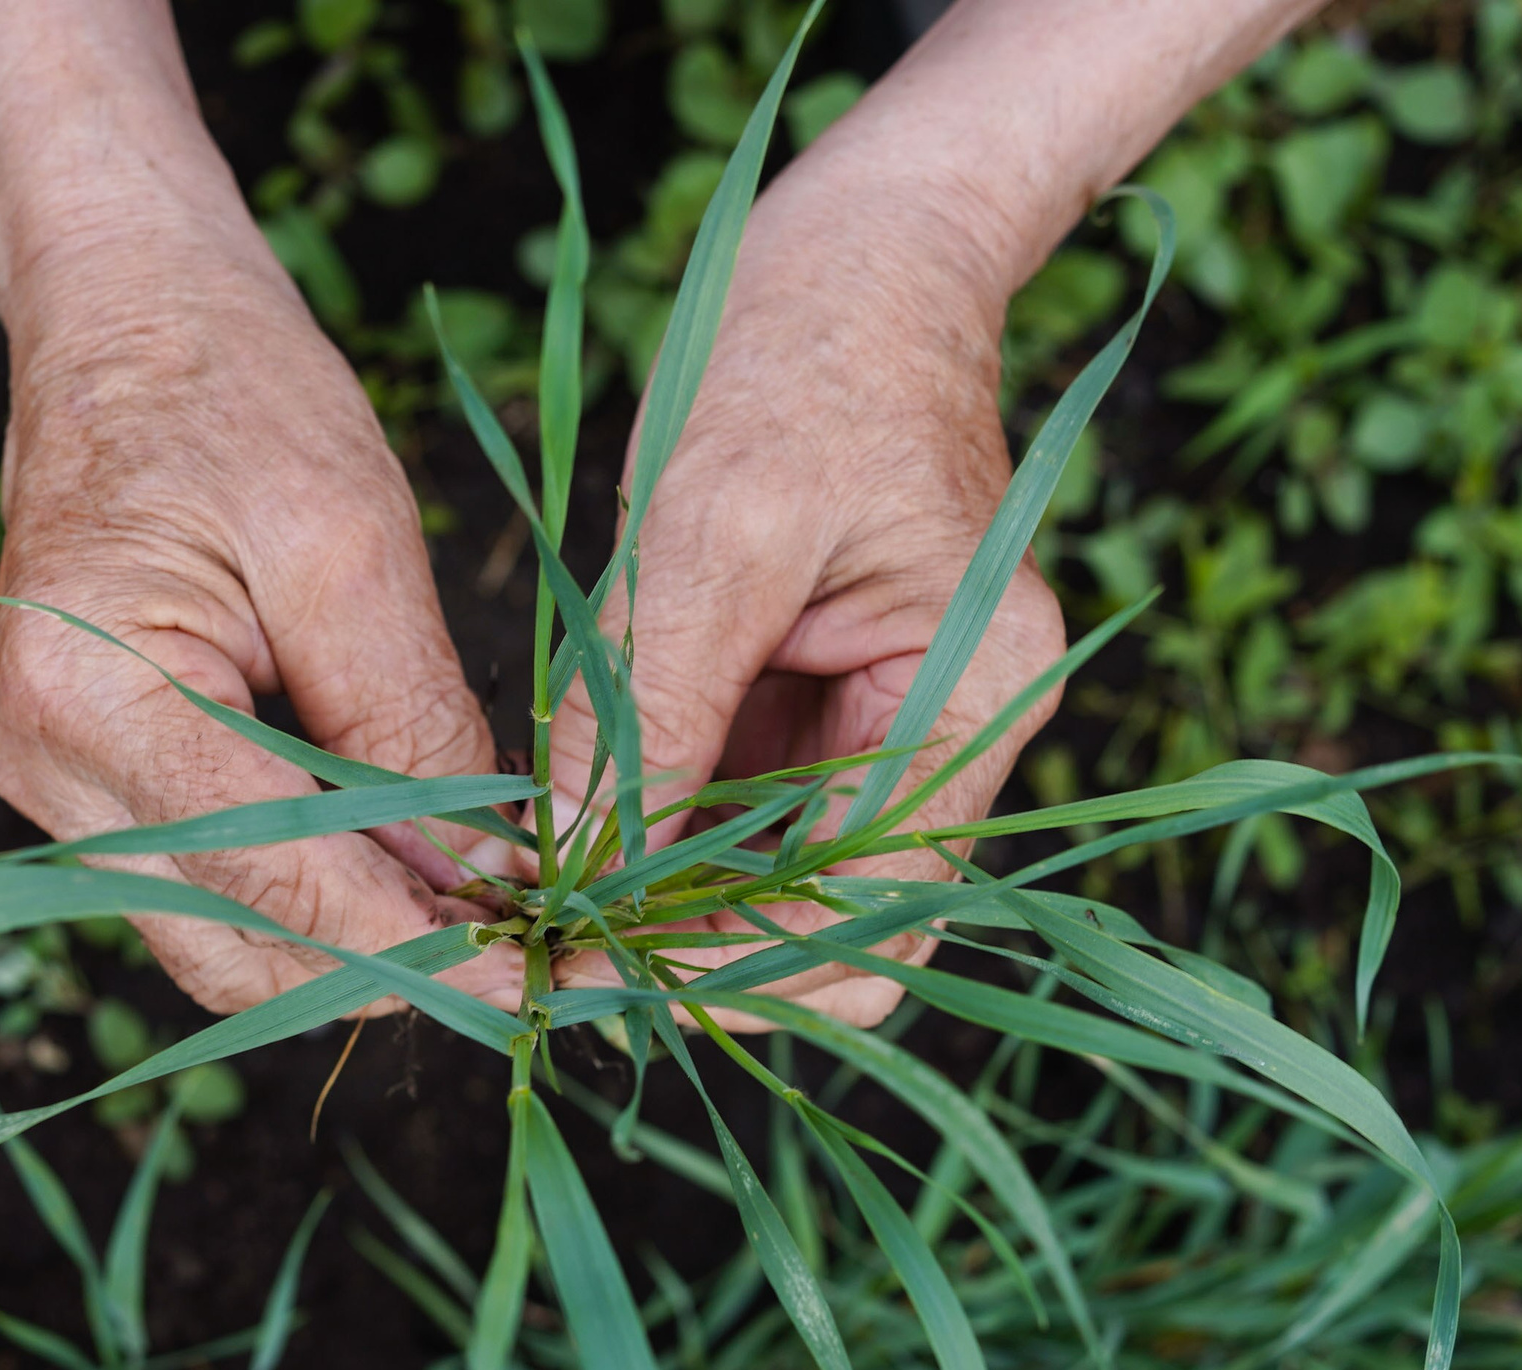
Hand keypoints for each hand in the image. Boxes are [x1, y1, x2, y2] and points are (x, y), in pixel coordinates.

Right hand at [0, 157, 516, 1014]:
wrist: (124, 310)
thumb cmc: (234, 389)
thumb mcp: (356, 548)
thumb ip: (410, 730)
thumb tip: (486, 884)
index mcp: (86, 693)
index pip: (271, 880)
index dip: (415, 948)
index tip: (536, 980)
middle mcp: (37, 761)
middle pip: (235, 943)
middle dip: (388, 960)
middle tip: (531, 945)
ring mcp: (42, 778)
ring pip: (222, 931)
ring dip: (355, 931)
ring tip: (485, 897)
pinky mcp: (78, 775)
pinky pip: (206, 876)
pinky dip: (311, 883)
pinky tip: (409, 852)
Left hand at [547, 143, 1063, 1026]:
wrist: (862, 246)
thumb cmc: (805, 351)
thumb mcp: (713, 528)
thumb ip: (653, 710)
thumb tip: (575, 866)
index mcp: (976, 695)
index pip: (872, 910)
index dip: (737, 966)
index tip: (596, 972)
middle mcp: (953, 730)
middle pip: (841, 923)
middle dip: (704, 955)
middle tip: (560, 959)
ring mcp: (893, 719)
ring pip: (784, 881)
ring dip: (673, 904)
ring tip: (545, 906)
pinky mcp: (827, 696)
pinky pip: (747, 807)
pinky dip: (666, 832)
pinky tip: (574, 833)